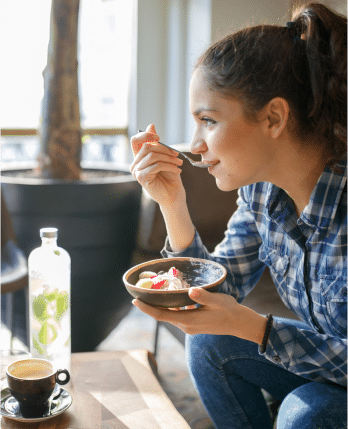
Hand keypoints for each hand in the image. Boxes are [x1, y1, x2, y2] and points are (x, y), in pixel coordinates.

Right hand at [130, 124, 185, 206]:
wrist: (173, 196)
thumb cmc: (170, 177)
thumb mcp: (165, 157)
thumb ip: (157, 144)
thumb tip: (151, 125)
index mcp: (139, 157)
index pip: (135, 140)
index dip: (146, 135)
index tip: (159, 138)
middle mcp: (135, 164)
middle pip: (147, 147)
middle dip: (165, 149)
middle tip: (177, 155)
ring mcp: (137, 171)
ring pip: (152, 156)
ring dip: (169, 158)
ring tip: (179, 163)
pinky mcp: (141, 178)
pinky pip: (156, 165)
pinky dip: (169, 166)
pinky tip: (177, 170)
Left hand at [133, 287, 265, 343]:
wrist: (239, 323)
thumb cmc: (229, 310)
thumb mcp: (217, 300)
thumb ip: (203, 296)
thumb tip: (190, 291)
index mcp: (188, 321)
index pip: (162, 315)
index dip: (147, 309)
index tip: (135, 301)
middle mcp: (186, 325)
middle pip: (163, 315)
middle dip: (150, 305)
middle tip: (141, 291)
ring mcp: (189, 326)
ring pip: (170, 315)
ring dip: (162, 305)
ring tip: (153, 291)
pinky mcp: (193, 324)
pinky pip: (178, 314)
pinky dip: (172, 306)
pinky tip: (172, 295)